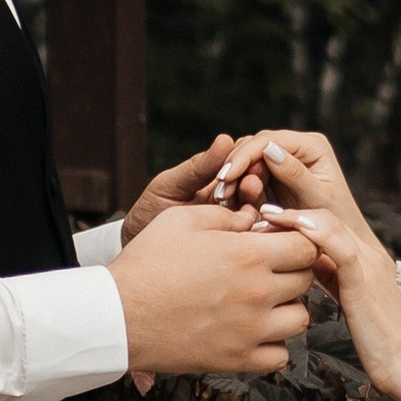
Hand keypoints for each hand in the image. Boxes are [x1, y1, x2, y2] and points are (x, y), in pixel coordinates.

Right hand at [111, 202, 319, 375]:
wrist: (118, 315)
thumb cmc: (146, 262)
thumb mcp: (183, 220)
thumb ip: (227, 217)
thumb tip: (255, 219)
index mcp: (249, 255)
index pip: (308, 245)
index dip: (296, 240)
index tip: (279, 242)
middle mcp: (258, 293)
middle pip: (306, 280)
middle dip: (292, 270)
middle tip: (267, 269)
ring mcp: (251, 330)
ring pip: (301, 319)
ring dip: (287, 308)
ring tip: (261, 302)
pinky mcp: (238, 359)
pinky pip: (280, 356)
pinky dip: (272, 346)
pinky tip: (252, 331)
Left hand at [123, 137, 259, 243]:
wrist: (138, 261)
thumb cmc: (149, 215)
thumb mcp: (170, 186)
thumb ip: (197, 168)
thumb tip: (226, 139)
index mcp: (218, 182)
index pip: (241, 166)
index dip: (245, 164)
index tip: (238, 168)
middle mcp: (233, 202)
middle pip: (257, 188)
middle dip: (255, 185)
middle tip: (251, 185)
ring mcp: (238, 226)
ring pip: (261, 214)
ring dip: (258, 209)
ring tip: (249, 209)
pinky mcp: (240, 249)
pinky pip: (255, 240)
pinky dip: (257, 234)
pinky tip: (251, 232)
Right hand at [205, 128, 366, 233]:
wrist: (342, 245)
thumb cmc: (338, 225)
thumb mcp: (317, 200)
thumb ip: (295, 174)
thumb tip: (268, 149)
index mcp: (312, 145)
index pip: (269, 140)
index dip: (244, 157)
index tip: (226, 178)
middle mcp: (298, 147)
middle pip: (254, 146)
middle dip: (234, 168)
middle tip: (218, 193)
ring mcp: (284, 160)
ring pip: (248, 160)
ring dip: (232, 178)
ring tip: (221, 200)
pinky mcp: (274, 175)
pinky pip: (248, 175)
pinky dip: (237, 188)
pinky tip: (226, 204)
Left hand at [274, 201, 400, 391]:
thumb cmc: (375, 338)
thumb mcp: (347, 297)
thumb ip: (330, 276)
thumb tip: (301, 264)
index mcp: (363, 255)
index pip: (326, 222)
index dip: (294, 217)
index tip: (264, 221)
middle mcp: (368, 253)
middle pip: (326, 216)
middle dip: (290, 212)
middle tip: (256, 212)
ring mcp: (369, 264)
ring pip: (332, 224)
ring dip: (296, 216)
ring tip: (266, 215)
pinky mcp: (366, 281)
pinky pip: (342, 249)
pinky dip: (318, 234)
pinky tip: (295, 229)